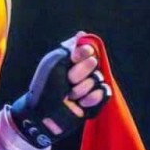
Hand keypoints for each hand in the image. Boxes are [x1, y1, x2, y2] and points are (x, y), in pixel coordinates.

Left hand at [9, 32, 111, 148]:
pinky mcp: (94, 100)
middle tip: (67, 82)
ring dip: (83, 89)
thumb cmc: (45, 87)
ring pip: (99, 79)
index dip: (82, 54)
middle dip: (79, 74)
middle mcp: (80, 71)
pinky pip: (105, 92)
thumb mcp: (53, 62)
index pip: (88, 49)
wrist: (44, 115)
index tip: (73, 59)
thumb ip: (70, 48)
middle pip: (94, 64)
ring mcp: (88, 85)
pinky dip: (94, 97)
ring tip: (70, 96)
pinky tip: (82, 103)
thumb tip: (82, 34)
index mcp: (70, 60)